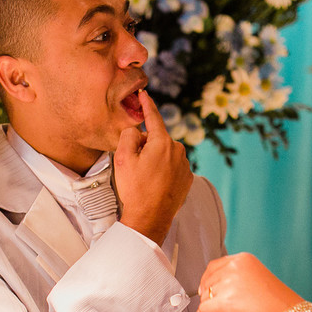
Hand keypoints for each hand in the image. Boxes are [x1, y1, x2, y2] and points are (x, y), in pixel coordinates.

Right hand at [114, 90, 192, 244]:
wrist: (149, 218)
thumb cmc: (135, 189)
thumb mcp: (123, 158)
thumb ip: (129, 135)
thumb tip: (138, 132)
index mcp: (163, 142)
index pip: (154, 117)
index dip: (147, 104)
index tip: (144, 93)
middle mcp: (178, 150)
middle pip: (158, 139)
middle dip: (146, 147)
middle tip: (135, 166)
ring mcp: (185, 165)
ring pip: (165, 154)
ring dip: (155, 160)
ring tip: (146, 179)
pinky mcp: (188, 178)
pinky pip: (173, 167)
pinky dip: (164, 171)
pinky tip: (155, 184)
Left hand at [194, 253, 302, 311]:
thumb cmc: (279, 307)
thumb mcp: (256, 282)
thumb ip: (236, 282)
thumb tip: (214, 295)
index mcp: (244, 259)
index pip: (214, 267)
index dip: (208, 282)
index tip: (206, 292)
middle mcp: (235, 267)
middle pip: (209, 282)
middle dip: (208, 299)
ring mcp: (229, 283)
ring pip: (206, 297)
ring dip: (208, 311)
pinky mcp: (225, 302)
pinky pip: (204, 310)